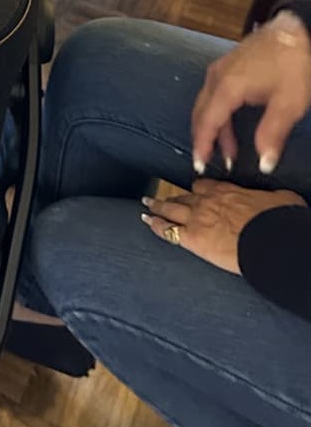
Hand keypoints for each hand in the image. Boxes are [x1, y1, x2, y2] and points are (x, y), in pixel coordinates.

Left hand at [142, 179, 306, 272]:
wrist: (270, 241)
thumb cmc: (278, 221)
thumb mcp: (280, 201)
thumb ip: (271, 198)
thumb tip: (278, 199)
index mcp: (227, 191)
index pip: (205, 185)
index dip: (198, 187)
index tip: (194, 188)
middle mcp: (208, 201)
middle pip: (184, 195)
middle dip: (173, 195)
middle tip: (161, 194)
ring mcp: (196, 218)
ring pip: (170, 208)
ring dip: (157, 205)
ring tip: (147, 203)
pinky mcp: (191, 237)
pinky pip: (166, 229)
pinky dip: (154, 224)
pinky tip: (146, 220)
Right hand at [192, 11, 310, 174]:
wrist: (299, 28)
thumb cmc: (295, 63)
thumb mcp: (289, 103)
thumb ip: (272, 134)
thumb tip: (265, 165)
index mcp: (227, 88)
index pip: (206, 123)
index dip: (202, 145)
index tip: (199, 165)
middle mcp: (216, 78)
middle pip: (201, 114)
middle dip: (205, 139)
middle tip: (210, 161)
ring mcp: (220, 69)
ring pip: (206, 104)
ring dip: (214, 127)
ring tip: (228, 149)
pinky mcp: (228, 65)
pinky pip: (213, 94)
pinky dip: (218, 113)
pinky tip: (231, 122)